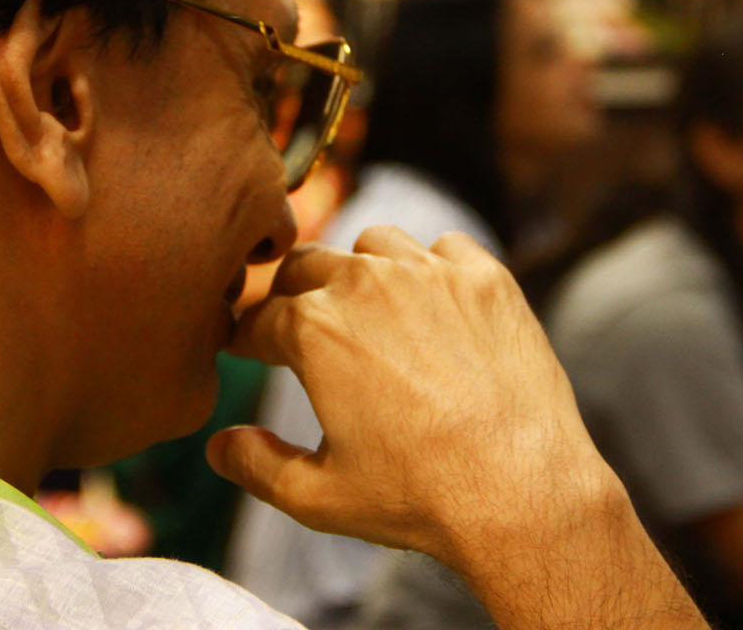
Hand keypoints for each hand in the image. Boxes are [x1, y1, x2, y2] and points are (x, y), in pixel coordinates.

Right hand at [209, 227, 605, 558]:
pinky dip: (432, 267)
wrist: (524, 493)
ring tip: (370, 310)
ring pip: (374, 245)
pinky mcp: (486, 278)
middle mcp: (366, 283)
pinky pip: (444, 247)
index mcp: (313, 329)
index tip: (249, 351)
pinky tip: (435, 305)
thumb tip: (218, 447)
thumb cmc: (418, 497)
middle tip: (300, 328)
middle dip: (293, 296)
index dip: (247, 339)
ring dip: (362, 271)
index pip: (258, 317)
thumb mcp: (318, 498)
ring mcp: (431, 273)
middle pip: (306, 267)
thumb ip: (256, 467)